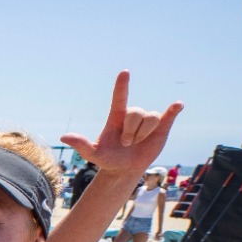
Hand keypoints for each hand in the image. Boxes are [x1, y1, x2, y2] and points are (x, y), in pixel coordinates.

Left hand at [60, 72, 183, 177]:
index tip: (124, 72)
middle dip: (131, 131)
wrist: (125, 169)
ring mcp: (147, 120)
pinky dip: (174, 109)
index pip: (120, 97)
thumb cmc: (108, 159)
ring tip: (137, 143)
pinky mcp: (161, 126)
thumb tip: (63, 137)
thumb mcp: (93, 154)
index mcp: (117, 117)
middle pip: (136, 113)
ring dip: (143, 133)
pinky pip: (169, 115)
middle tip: (126, 144)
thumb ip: (81, 144)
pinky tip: (178, 104)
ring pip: (151, 117)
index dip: (122, 86)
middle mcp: (133, 115)